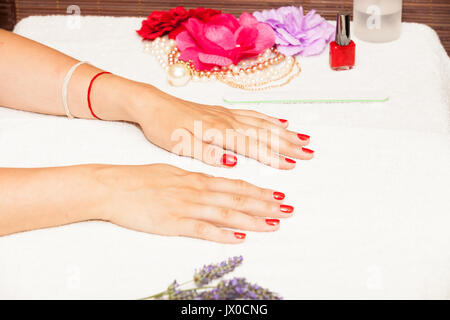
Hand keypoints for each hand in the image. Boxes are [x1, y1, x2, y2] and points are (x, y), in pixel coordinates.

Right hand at [93, 164, 292, 243]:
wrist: (113, 186)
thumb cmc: (140, 178)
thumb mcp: (172, 170)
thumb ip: (195, 178)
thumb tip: (213, 180)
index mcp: (197, 178)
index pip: (235, 185)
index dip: (259, 191)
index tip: (278, 195)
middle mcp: (196, 190)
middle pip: (237, 198)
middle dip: (265, 205)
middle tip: (288, 210)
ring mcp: (186, 207)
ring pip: (226, 213)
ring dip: (253, 219)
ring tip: (274, 223)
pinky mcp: (173, 223)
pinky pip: (202, 229)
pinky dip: (222, 234)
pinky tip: (239, 238)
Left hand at [128, 86, 313, 169]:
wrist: (152, 104)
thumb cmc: (163, 127)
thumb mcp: (178, 145)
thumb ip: (205, 152)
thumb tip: (230, 161)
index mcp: (217, 132)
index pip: (251, 146)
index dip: (272, 156)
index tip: (292, 164)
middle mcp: (227, 121)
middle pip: (263, 133)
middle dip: (288, 144)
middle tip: (309, 152)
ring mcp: (227, 114)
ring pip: (262, 123)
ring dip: (284, 132)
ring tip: (303, 139)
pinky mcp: (223, 111)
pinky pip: (252, 113)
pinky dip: (269, 118)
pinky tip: (280, 121)